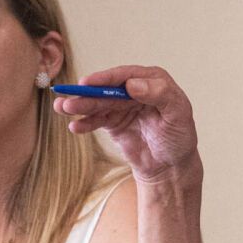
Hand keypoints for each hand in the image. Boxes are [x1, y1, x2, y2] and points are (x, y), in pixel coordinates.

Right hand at [53, 65, 202, 183]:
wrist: (171, 166)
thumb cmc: (180, 138)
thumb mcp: (179, 115)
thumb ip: (160, 95)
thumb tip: (132, 84)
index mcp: (153, 81)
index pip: (126, 75)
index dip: (106, 78)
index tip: (89, 83)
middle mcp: (135, 90)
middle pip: (107, 89)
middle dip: (87, 94)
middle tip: (69, 98)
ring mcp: (122, 106)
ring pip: (98, 103)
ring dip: (80, 106)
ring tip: (61, 108)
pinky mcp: (113, 122)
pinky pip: (96, 120)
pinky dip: (85, 123)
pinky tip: (75, 127)